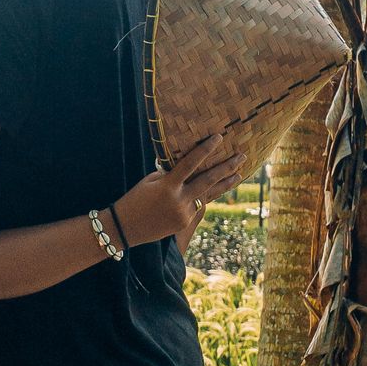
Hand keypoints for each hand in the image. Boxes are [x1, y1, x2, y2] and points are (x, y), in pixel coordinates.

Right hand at [113, 134, 246, 249]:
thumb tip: (190, 169)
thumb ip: (171, 175)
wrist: (125, 228)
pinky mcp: (185, 222)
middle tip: (241, 156)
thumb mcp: (151, 181)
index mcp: (168, 186)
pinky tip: (216, 187)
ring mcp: (184, 214)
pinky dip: (205, 196)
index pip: (191, 163)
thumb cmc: (135, 198)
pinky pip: (198, 206)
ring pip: (208, 195)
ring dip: (224, 184)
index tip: (219, 137)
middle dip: (227, 167)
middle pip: (209, 181)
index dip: (206, 149)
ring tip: (239, 173)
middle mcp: (179, 200)